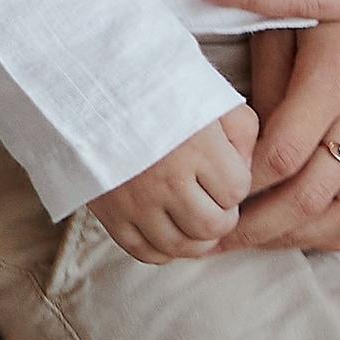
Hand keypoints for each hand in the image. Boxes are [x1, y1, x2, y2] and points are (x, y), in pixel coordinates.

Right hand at [90, 104, 258, 261]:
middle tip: (215, 200)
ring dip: (197, 239)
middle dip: (223, 216)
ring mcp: (137, 201)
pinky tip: (170, 231)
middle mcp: (167, 180)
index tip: (224, 171)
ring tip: (196, 218)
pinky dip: (164, 250)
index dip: (237, 184)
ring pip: (181, 245)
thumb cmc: (158, 89)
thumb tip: (245, 170)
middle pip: (213, 226)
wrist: (94, 87)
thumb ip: (242, 132)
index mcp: (196, 148)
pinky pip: (144, 252)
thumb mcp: (212, 96)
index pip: (236, 191)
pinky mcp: (112, 213)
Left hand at [228, 20, 339, 249]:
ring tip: (261, 242)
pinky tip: (308, 234)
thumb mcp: (284, 27)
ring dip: (301, 238)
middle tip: (220, 239)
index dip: (242, 185)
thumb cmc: (331, 4)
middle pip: (312, 197)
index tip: (212, 194)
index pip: (282, 157)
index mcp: (333, 83)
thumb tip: (241, 151)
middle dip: (260, 228)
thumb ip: (264, 88)